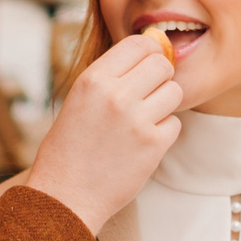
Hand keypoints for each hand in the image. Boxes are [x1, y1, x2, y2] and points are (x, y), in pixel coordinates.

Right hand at [24, 33, 182, 233]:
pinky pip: (174, 123)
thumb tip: (150, 52)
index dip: (149, 51)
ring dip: (164, 104)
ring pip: (174, 92)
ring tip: (144, 119)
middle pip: (162, 64)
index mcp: (93, 80)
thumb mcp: (78, 100)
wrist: (65, 196)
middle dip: (160, 77)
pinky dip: (163, 132)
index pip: (139, 43)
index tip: (148, 64)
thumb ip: (110, 77)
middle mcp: (116, 95)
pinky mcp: (153, 145)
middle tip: (148, 94)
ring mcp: (136, 120)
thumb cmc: (68, 149)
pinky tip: (142, 143)